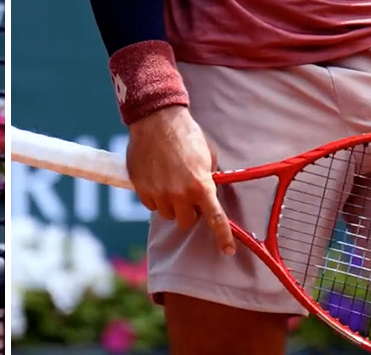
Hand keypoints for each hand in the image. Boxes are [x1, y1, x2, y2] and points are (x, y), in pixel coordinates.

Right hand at [124, 105, 234, 255]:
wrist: (157, 119)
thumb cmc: (186, 134)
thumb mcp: (208, 154)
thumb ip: (210, 176)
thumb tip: (211, 191)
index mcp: (201, 185)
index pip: (215, 218)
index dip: (223, 237)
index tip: (228, 251)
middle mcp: (180, 194)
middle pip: (186, 221)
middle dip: (189, 212)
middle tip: (188, 194)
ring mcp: (159, 193)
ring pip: (168, 214)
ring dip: (172, 204)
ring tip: (171, 181)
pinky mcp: (142, 190)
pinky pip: (152, 205)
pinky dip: (156, 197)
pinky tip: (157, 177)